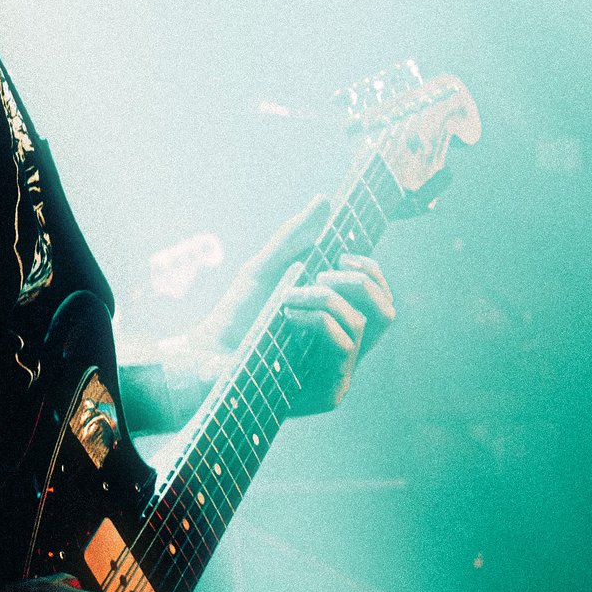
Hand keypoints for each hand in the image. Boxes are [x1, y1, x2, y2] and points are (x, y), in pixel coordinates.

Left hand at [194, 192, 395, 416]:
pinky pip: (342, 343)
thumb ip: (296, 237)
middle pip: (387, 311)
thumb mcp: (265, 268)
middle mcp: (345, 348)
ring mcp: (338, 371)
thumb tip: (325, 201)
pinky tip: (287, 313)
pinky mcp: (328, 390)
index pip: (380, 297)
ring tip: (289, 294)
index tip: (340, 254)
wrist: (204, 359)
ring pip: (363, 322)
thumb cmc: (235, 317)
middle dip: (360, 281)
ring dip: (326, 297)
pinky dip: (317, 318)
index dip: (371, 271)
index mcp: (339, 321)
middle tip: (323, 272)